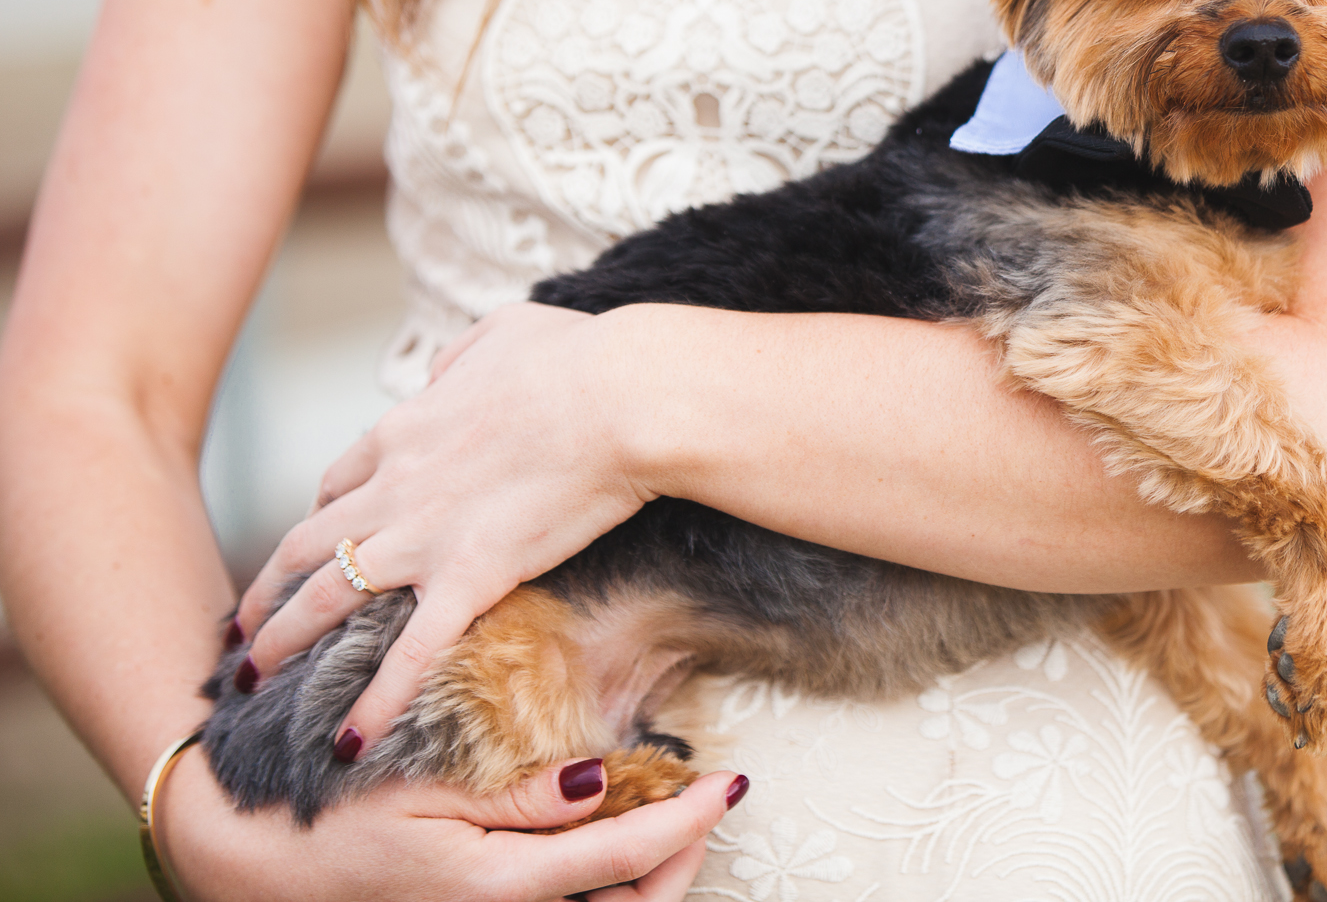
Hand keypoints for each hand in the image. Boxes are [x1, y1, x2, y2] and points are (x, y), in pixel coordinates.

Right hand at [162, 742, 744, 901]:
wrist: (255, 865)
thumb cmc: (331, 816)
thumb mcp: (423, 788)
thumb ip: (518, 796)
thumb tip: (600, 783)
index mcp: (496, 887)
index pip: (624, 860)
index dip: (687, 821)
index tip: (729, 782)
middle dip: (682, 859)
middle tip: (705, 801)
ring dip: (649, 875)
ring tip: (670, 814)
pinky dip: (605, 884)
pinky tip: (606, 833)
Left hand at [235, 302, 656, 751]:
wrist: (620, 395)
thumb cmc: (580, 357)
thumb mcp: (505, 333)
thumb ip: (462, 356)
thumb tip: (446, 371)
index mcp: (405, 429)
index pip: (338, 483)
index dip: (318, 519)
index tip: (311, 548)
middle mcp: (394, 486)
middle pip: (307, 545)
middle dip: (268, 590)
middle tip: (242, 629)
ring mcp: (425, 536)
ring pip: (328, 599)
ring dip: (284, 642)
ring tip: (254, 681)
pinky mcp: (471, 577)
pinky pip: (410, 653)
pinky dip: (373, 702)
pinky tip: (349, 741)